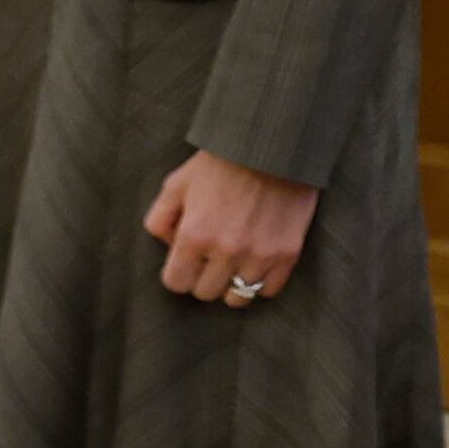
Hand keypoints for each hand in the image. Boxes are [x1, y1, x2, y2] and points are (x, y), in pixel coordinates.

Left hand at [145, 149, 316, 308]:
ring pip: (237, 298)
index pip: (176, 283)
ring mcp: (259, 255)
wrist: (272, 150)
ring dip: (231, 283)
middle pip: (205, 293)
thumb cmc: (220, 164)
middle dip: (203, 277)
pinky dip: (260, 281)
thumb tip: (168, 247)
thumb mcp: (176, 184)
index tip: (186, 262)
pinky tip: (255, 262)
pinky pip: (269, 290)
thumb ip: (160, 219)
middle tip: (209, 259)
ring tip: (232, 262)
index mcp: (194, 234)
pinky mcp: (287, 254)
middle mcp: (226, 251)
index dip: (178, 274)